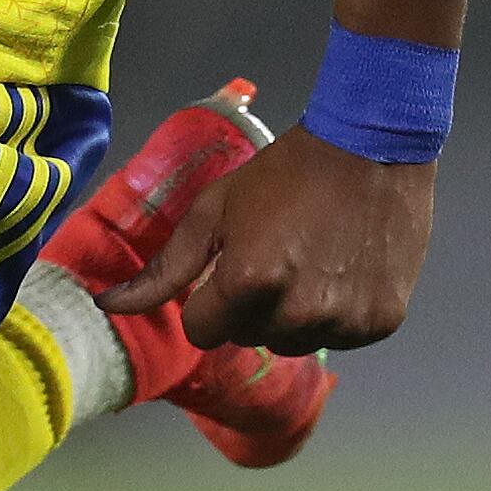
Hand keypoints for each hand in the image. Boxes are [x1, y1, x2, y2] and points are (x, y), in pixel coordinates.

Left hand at [98, 121, 433, 354]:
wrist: (371, 147)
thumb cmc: (284, 172)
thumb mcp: (214, 210)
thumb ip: (165, 268)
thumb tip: (108, 305)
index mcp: (249, 283)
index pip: (202, 332)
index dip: (208, 300)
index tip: (227, 267)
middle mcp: (297, 314)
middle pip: (248, 338)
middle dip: (249, 306)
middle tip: (273, 255)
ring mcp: (344, 322)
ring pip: (293, 343)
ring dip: (291, 314)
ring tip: (309, 261)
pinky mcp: (381, 322)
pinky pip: (339, 337)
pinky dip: (335, 313)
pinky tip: (342, 268)